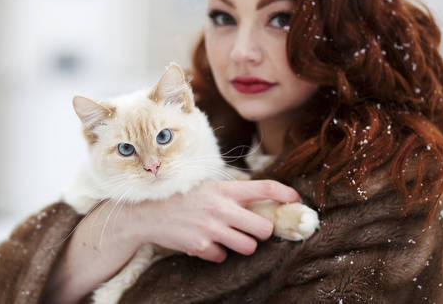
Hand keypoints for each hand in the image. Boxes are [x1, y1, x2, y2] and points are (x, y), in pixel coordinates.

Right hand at [130, 179, 299, 262]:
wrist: (146, 213)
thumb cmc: (178, 196)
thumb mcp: (205, 186)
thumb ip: (229, 192)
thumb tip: (256, 200)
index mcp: (224, 189)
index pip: (264, 188)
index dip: (285, 193)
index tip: (296, 199)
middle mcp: (221, 208)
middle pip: (264, 228)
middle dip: (263, 231)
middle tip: (254, 229)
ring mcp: (212, 229)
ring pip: (248, 247)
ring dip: (242, 244)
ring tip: (226, 236)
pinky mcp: (201, 246)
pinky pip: (222, 256)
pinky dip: (216, 252)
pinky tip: (203, 241)